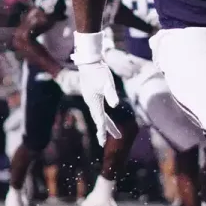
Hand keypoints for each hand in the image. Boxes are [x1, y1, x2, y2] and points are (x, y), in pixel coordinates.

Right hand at [72, 32, 122, 146]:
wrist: (89, 61)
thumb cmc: (99, 71)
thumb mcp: (107, 83)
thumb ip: (111, 94)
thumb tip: (116, 105)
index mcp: (95, 102)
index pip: (100, 120)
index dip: (102, 132)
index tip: (103, 143)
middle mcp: (91, 102)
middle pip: (100, 120)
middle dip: (108, 130)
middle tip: (116, 139)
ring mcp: (91, 99)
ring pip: (99, 115)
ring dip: (107, 125)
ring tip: (116, 133)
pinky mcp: (92, 95)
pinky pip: (98, 110)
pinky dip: (103, 117)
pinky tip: (106, 118)